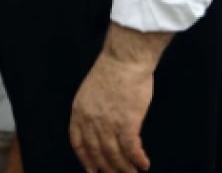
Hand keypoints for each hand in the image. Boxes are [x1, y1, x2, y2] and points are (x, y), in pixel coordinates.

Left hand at [69, 52, 153, 172]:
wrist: (124, 59)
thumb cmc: (112, 70)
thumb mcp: (90, 91)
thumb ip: (92, 110)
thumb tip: (100, 127)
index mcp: (79, 111)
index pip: (78, 142)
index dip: (85, 159)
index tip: (91, 170)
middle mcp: (90, 120)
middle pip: (96, 153)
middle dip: (106, 168)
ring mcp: (107, 123)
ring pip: (114, 155)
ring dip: (124, 168)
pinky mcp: (126, 123)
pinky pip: (131, 149)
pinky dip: (137, 159)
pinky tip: (143, 165)